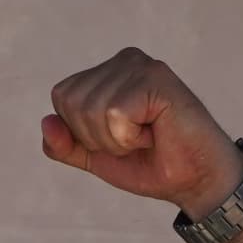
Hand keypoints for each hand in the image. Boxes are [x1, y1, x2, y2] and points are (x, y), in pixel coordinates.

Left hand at [42, 49, 242, 216]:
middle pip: (71, 103)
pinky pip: (114, 113)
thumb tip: (46, 122)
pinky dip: (130, 137)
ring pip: (91, 110)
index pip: (61, 98)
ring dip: (117, 140)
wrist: (196, 181)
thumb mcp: (97, 158)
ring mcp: (140, 65)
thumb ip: (65, 145)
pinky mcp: (155, 77)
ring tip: (148, 136)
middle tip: (136, 140)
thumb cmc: (152, 164)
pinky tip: (157, 132)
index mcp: (107, 72)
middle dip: (98, 138)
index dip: (83, 133)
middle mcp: (123, 60)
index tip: (120, 139)